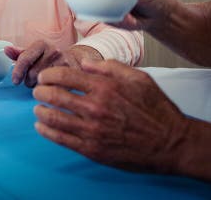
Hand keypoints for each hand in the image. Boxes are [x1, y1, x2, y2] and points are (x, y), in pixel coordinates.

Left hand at [5, 41, 101, 86]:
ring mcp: (65, 61)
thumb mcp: (35, 53)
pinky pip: (57, 88)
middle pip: (33, 73)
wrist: (75, 59)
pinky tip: (52, 88)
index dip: (18, 72)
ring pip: (44, 82)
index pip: (25, 58)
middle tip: (33, 82)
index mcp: (41, 44)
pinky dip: (52, 91)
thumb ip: (19, 53)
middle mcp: (54, 50)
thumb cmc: (49, 58)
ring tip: (42, 84)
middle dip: (29, 81)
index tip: (15, 81)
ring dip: (40, 87)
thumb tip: (6, 49)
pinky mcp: (74, 74)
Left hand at [32, 59, 189, 172]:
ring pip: (54, 118)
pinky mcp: (93, 149)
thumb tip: (84, 62)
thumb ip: (109, 67)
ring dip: (40, 111)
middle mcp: (96, 107)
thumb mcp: (139, 78)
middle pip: (54, 95)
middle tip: (38, 91)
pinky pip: (61, 139)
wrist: (172, 143)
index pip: (64, 75)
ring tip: (38, 109)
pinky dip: (46, 132)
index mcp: (105, 87)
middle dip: (40, 91)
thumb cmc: (157, 109)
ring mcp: (93, 130)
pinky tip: (41, 127)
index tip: (44, 77)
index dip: (49, 75)